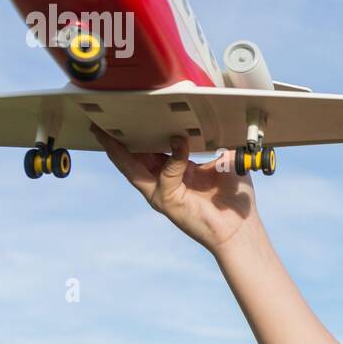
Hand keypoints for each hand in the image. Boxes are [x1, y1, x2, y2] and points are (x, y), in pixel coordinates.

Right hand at [90, 124, 259, 253]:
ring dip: (119, 151)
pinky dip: (173, 158)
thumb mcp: (225, 162)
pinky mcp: (167, 202)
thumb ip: (215, 142)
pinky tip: (179, 142)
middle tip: (102, 122)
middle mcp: (165, 181)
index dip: (140, 134)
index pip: (151, 150)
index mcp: (176, 170)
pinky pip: (166, 175)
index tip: (132, 115)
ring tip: (107, 134)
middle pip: (133, 158)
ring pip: (133, 169)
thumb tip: (214, 121)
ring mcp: (162, 193)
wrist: (240, 228)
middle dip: (116, 141)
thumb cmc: (234, 199)